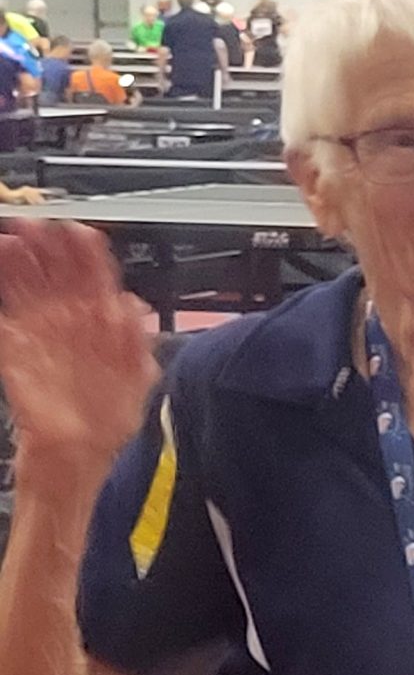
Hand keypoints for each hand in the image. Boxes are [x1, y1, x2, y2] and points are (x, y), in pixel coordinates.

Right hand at [0, 219, 156, 479]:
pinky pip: (6, 307)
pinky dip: (3, 283)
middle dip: (47, 243)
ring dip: (21, 256)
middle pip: (57, 269)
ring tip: (14, 235)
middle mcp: (71, 318)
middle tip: (36, 223)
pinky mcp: (15, 344)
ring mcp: (42, 328)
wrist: (79, 450)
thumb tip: (135, 306)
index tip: (77, 230)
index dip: (86, 249)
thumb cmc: (111, 415)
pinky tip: (3, 262)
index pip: (94, 273)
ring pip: (28, 281)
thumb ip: (138, 338)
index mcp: (104, 320)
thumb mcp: (138, 376)